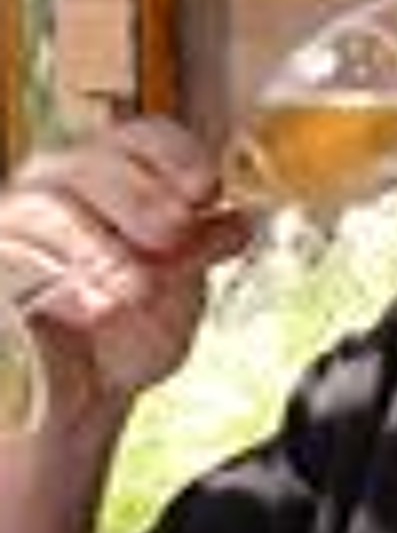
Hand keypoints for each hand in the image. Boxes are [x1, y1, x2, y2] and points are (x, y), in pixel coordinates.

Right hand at [0, 117, 249, 427]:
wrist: (77, 395)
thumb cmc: (133, 326)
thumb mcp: (180, 285)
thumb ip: (204, 248)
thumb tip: (239, 223)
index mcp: (118, 172)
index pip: (145, 137)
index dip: (178, 156)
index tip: (208, 190)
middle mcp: (58, 184)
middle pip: (93, 164)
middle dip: (140, 199)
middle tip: (175, 233)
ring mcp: (14, 225)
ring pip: (46, 208)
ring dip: (101, 247)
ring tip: (140, 288)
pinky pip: (11, 262)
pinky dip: (56, 283)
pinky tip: (95, 308)